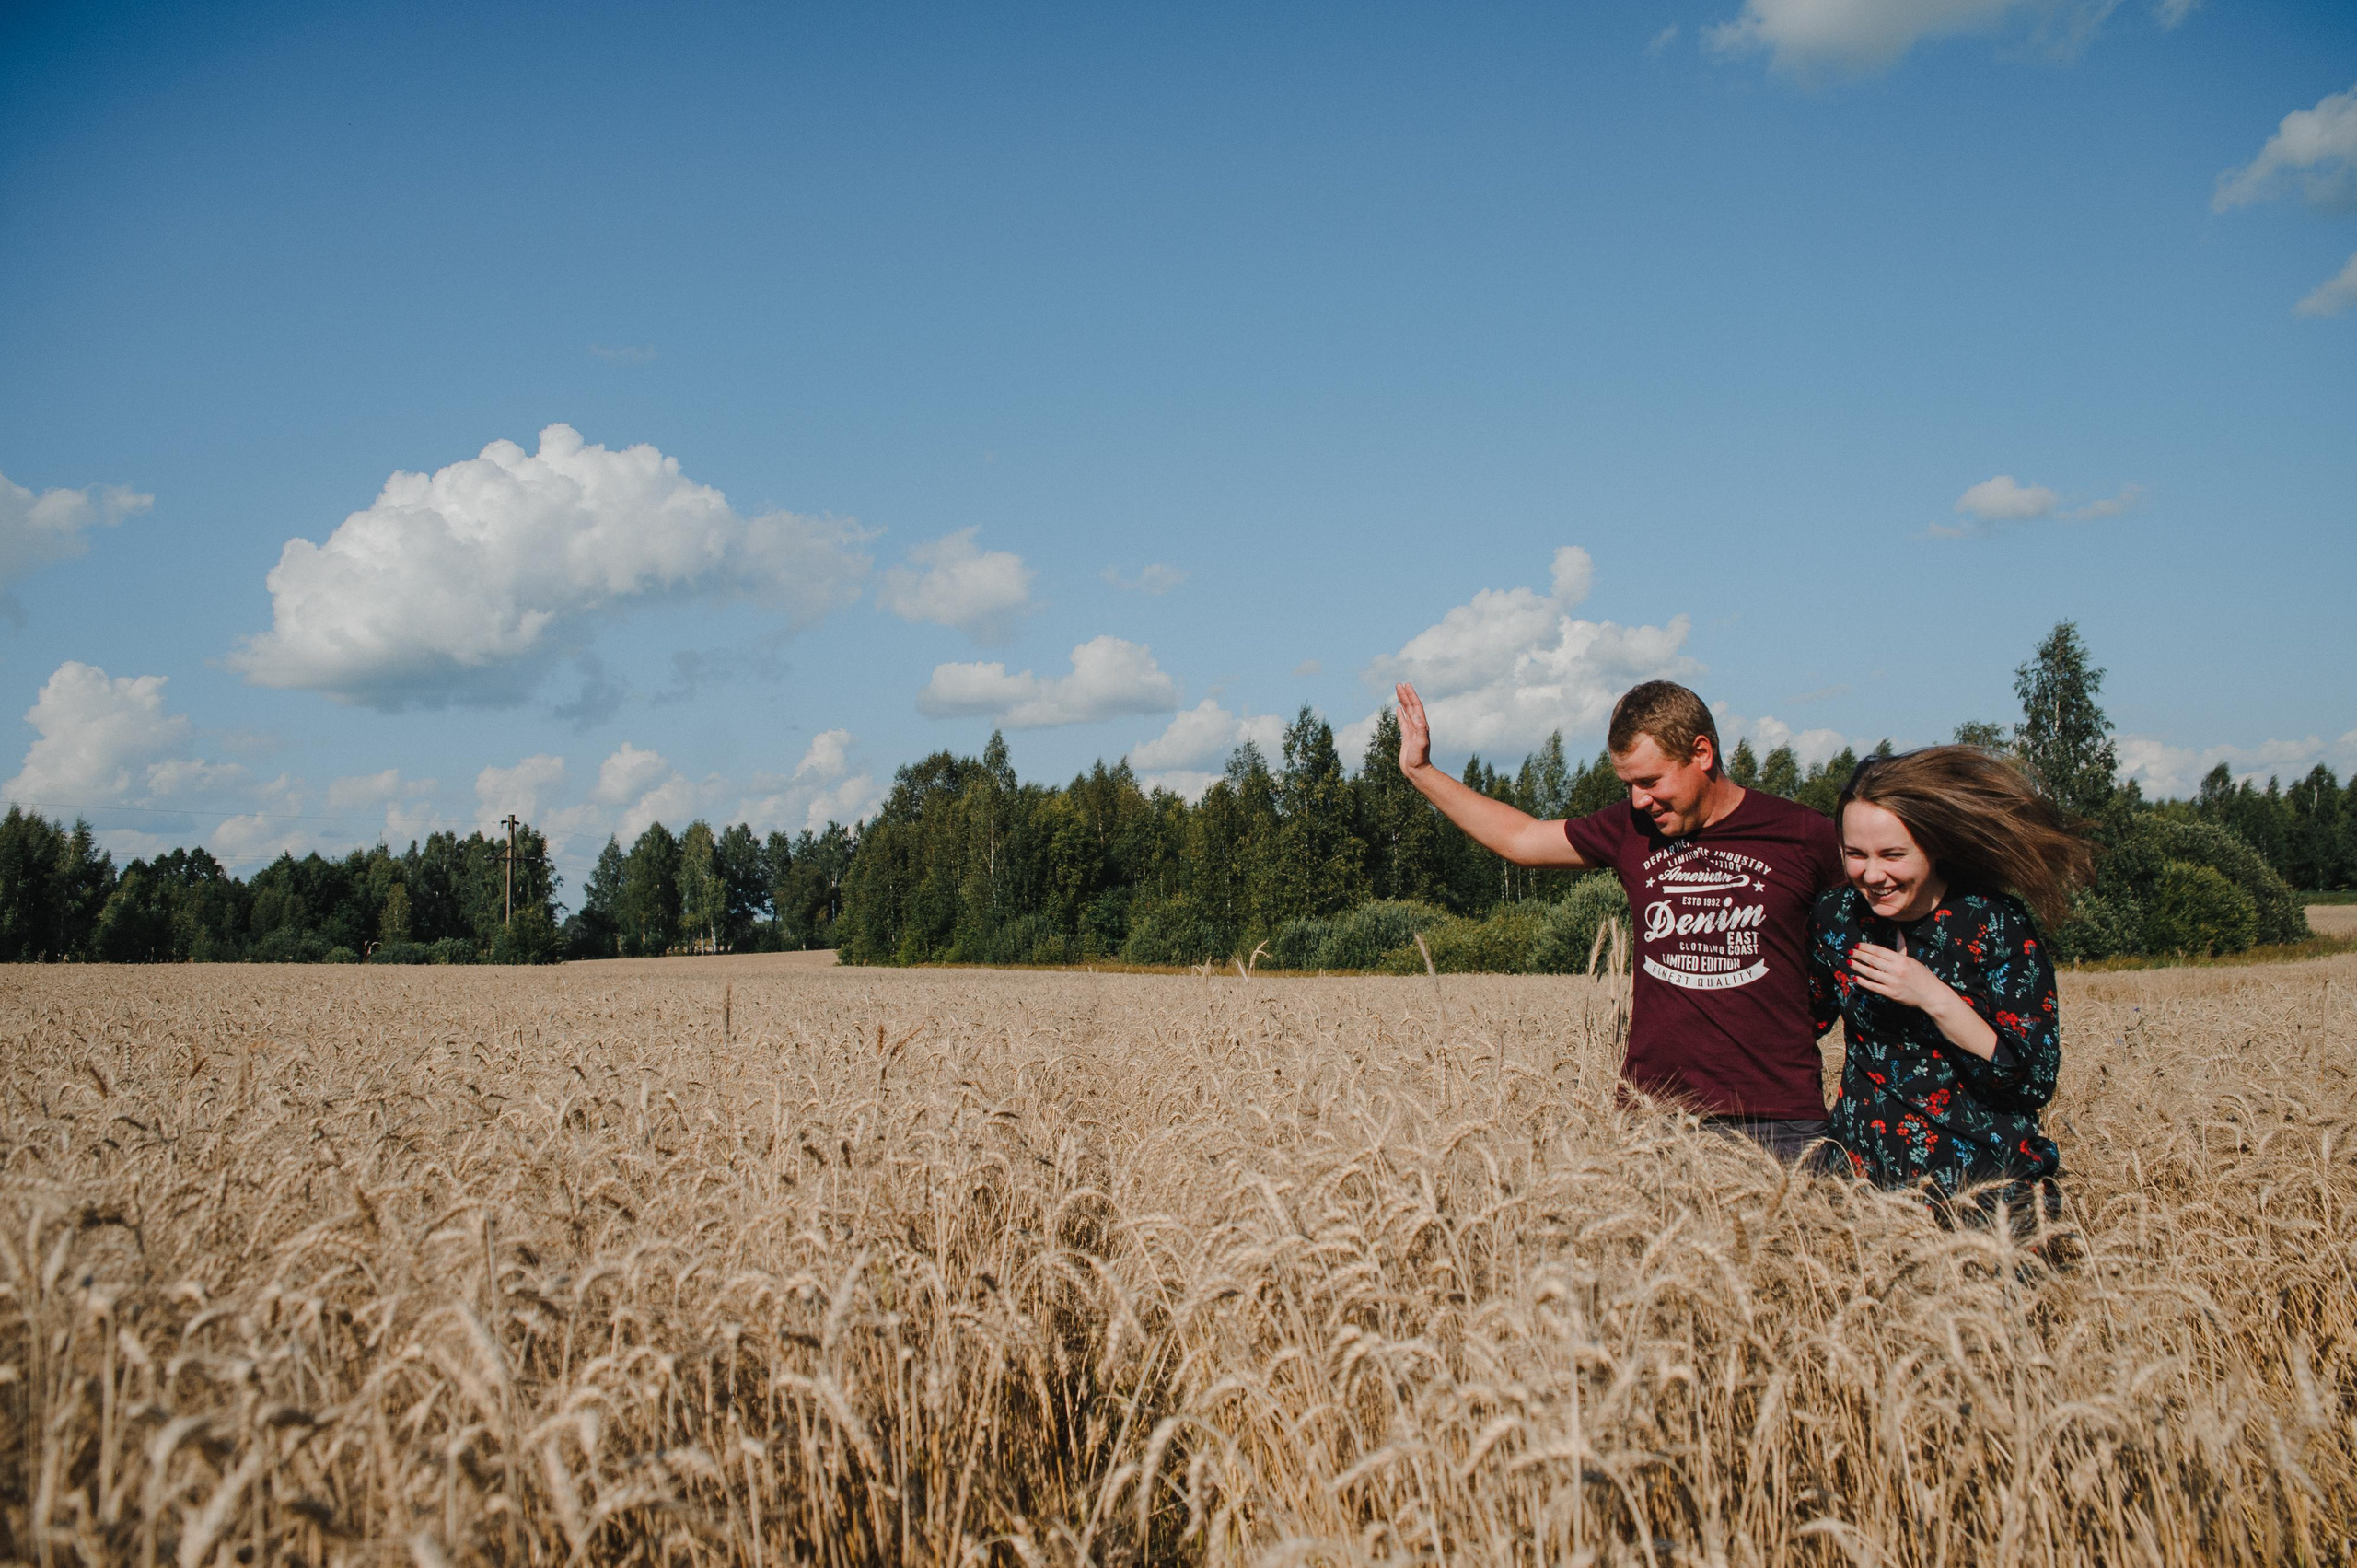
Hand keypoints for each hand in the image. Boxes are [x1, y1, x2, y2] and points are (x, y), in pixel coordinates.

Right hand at [1396, 682, 1432, 775]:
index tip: (1406, 685)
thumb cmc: (1419, 759)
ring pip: (1407, 712)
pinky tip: (1398, 709)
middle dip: (1405, 695)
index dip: (1411, 695)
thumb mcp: (1421, 744)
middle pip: (1411, 706)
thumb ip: (1420, 730)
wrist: (1417, 770)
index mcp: (1421, 725)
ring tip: (1398, 691)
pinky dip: (1401, 714)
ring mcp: (1412, 731)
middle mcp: (1418, 726)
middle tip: (1399, 684)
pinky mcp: (1407, 736)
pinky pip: (1403, 722)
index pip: (1416, 706)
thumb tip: (1416, 716)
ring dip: (1403, 701)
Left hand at [1847, 935, 1997, 1059]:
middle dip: (1859, 955)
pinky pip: (1873, 987)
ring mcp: (1893, 983)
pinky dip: (1863, 982)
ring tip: (1849, 962)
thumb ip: (1901, 947)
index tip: (1858, 945)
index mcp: (1902, 960)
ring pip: (1870, 973)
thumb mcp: (1912, 959)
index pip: (1879, 951)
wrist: (1931, 995)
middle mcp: (1896, 970)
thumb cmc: (1922, 975)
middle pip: (1873, 960)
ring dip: (1858, 967)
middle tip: (1850, 952)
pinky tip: (1855, 977)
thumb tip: (1897, 930)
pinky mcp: (1891, 994)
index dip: (1867, 947)